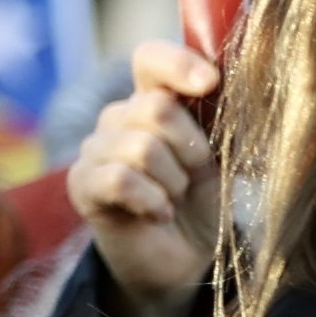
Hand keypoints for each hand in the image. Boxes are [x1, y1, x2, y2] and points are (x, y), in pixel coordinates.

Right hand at [70, 41, 228, 316]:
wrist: (186, 258)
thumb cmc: (205, 201)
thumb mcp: (223, 156)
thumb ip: (222, 118)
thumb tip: (232, 84)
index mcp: (154, 99)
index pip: (150, 58)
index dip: (177, 63)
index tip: (210, 83)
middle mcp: (119, 116)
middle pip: (155, 108)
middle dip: (191, 149)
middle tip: (195, 177)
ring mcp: (96, 148)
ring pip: (140, 147)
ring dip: (174, 182)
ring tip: (175, 199)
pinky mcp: (83, 184)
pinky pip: (118, 178)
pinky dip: (151, 200)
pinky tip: (159, 214)